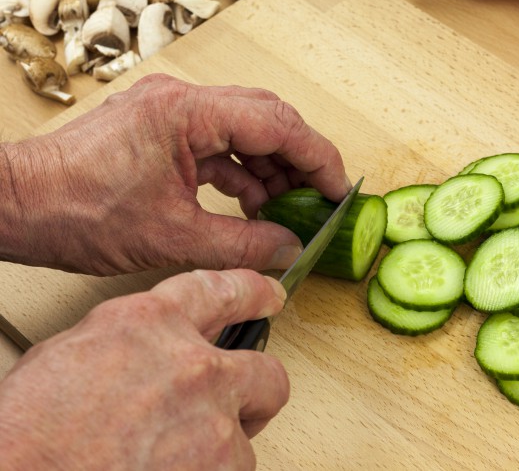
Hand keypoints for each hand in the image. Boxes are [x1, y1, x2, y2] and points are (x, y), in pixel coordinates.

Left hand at [0, 73, 349, 274]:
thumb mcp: (171, 237)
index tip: (339, 190)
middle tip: (319, 200)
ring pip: (246, 128)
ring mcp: (169, 111)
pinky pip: (218, 141)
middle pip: (268, 117)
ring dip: (270, 168)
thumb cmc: (73, 210)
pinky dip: (240, 172)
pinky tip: (250, 205)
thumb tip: (289, 248)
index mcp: (187, 113)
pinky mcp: (159, 128)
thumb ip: (243, 243)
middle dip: (299, 160)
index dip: (318, 158)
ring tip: (284, 212)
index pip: (278, 124)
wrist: (12, 204)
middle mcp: (182, 100)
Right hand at [0, 269, 288, 470]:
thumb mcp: (67, 355)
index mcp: (149, 323)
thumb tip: (144, 353)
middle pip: (265, 370)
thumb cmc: (27, 433)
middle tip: (235, 408)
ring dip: (217, 449)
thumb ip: (125, 343)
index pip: (221, 290)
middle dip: (254, 391)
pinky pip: (234, 470)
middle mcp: (192, 364)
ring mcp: (212, 418)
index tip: (268, 297)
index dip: (251, 292)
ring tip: (172, 459)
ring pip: (245, 433)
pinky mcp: (220, 464)